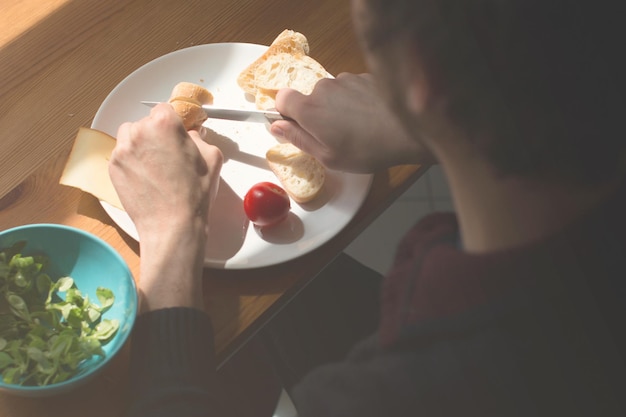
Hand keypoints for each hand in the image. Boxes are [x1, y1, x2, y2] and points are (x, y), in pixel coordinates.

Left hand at [109, 103, 222, 310]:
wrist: (172, 225)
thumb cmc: (194, 194)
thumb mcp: (212, 158)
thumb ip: (200, 138)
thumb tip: (191, 135)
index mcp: (165, 124)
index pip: (164, 108)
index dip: (172, 122)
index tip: (175, 132)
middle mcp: (139, 131)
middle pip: (145, 122)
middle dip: (155, 134)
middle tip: (168, 154)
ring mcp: (122, 150)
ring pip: (129, 136)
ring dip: (140, 145)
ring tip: (154, 165)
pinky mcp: (113, 168)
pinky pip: (121, 156)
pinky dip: (131, 162)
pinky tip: (146, 177)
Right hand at [270, 73, 433, 172]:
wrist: (408, 130)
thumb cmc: (366, 150)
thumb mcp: (327, 156)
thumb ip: (298, 139)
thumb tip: (276, 127)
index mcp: (309, 108)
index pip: (281, 99)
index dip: (286, 115)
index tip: (297, 128)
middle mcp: (323, 87)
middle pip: (309, 98)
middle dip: (316, 115)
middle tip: (334, 137)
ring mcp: (346, 80)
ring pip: (331, 94)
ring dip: (337, 108)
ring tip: (356, 129)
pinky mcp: (365, 77)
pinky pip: (350, 89)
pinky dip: (355, 102)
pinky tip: (369, 118)